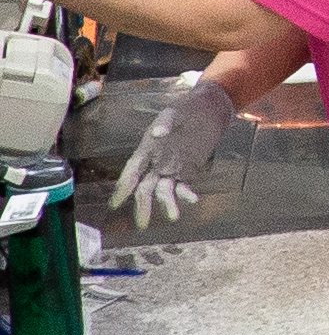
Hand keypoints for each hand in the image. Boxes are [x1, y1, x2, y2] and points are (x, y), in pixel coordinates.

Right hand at [111, 69, 238, 225]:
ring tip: (174, 216)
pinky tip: (193, 199)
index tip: (115, 204)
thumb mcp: (174, 112)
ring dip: (166, 204)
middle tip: (143, 224)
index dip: (123, 188)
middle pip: (144, 188)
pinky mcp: (186, 171)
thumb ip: (165, 122)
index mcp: (146, 151)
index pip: (131, 172)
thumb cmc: (185, 110)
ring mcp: (170, 169)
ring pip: (162, 191)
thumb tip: (157, 133)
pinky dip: (186, 194)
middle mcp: (155, 164)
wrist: (207, 110)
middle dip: (142, 205)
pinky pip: (182, 186)